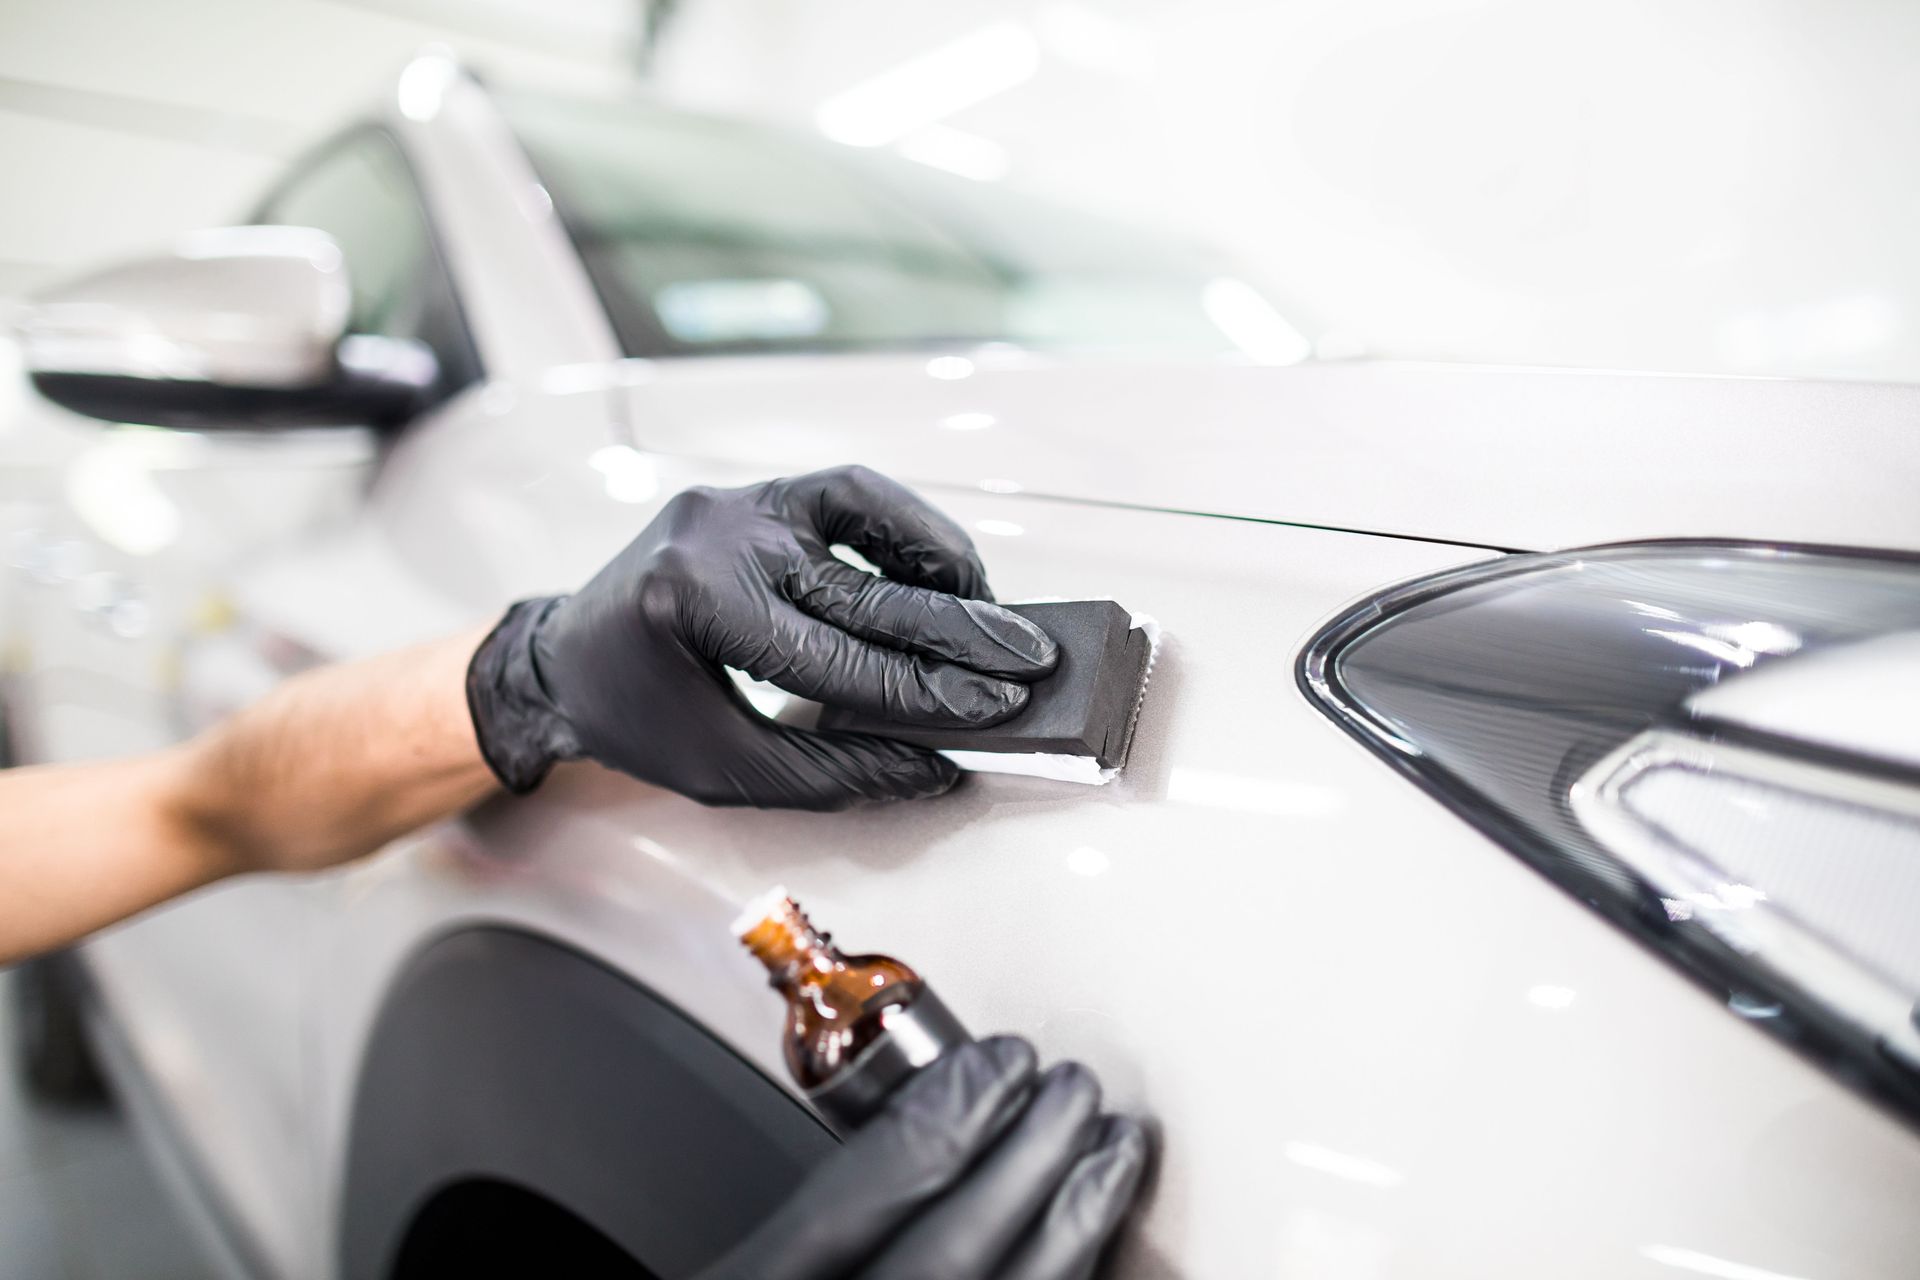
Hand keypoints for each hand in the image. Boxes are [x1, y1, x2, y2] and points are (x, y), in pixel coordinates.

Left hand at [465, 466, 1058, 807]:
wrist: (565, 658)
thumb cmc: (635, 717)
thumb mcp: (723, 768)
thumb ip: (834, 770)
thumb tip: (936, 768)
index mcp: (692, 605)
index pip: (837, 654)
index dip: (924, 689)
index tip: (993, 709)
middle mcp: (716, 537)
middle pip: (863, 586)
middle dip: (955, 630)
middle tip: (1027, 660)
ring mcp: (737, 502)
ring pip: (864, 509)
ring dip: (937, 559)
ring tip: (992, 607)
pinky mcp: (756, 493)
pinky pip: (849, 495)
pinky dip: (905, 529)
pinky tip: (944, 569)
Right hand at [699, 1037, 1150, 1279]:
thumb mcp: (734, 1275)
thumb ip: (801, 1240)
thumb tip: (934, 1138)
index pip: (856, 1201)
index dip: (945, 1119)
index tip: (996, 1063)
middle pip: (947, 1257)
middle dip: (1027, 1161)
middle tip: (1073, 1093)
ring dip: (1073, 1234)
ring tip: (1109, 1160)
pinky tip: (1091, 1263)